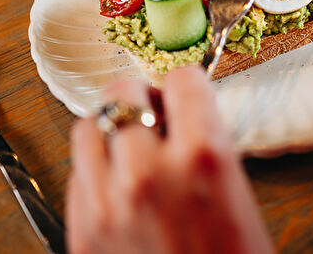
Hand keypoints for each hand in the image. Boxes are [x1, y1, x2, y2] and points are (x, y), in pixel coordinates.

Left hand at [67, 67, 272, 253]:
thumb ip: (205, 142)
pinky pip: (77, 174)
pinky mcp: (82, 232)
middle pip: (122, 92)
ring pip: (86, 127)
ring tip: (130, 144)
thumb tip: (180, 110)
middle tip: (154, 111)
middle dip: (141, 97)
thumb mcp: (236, 192)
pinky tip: (118, 184)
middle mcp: (149, 173)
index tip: (186, 91)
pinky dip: (95, 169)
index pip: (182, 80)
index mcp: (203, 157)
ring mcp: (108, 203)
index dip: (187, 84)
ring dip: (109, 128)